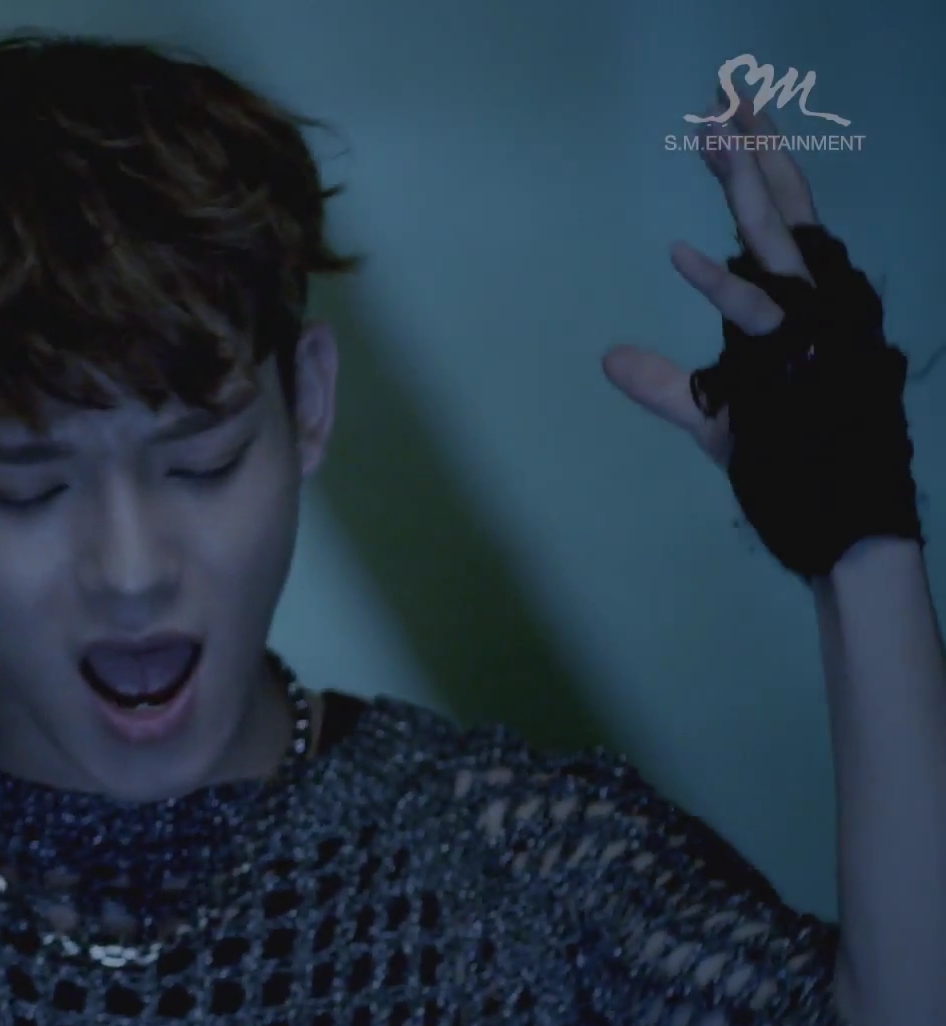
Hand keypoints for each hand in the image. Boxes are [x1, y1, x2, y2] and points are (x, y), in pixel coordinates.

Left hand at [600, 93, 919, 580]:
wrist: (836, 516)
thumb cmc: (791, 458)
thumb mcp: (715, 414)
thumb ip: (663, 385)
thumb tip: (607, 360)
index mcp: (800, 303)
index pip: (777, 217)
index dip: (755, 165)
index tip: (726, 115)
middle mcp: (813, 303)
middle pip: (781, 208)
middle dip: (754, 148)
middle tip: (724, 92)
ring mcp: (809, 329)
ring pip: (773, 243)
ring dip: (740, 188)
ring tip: (710, 136)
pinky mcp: (796, 361)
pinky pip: (753, 314)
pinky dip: (714, 283)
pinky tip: (676, 251)